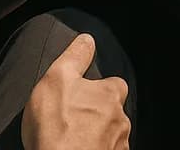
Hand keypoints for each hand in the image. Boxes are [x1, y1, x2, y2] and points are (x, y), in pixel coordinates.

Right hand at [22, 33, 130, 149]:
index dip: (99, 88)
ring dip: (97, 136)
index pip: (115, 84)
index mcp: (110, 95)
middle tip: (74, 120)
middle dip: (98, 115)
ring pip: (111, 135)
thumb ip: (75, 56)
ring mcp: (118, 146)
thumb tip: (88, 39)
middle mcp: (121, 121)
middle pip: (113, 112)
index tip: (83, 94)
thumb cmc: (58, 126)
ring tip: (75, 139)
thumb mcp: (58, 78)